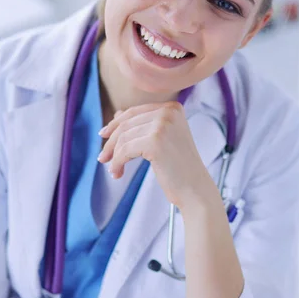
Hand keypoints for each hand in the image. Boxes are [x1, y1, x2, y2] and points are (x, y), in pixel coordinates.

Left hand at [97, 102, 212, 210]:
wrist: (195, 189)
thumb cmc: (180, 168)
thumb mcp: (161, 140)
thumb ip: (142, 124)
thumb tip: (117, 114)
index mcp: (172, 108)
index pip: (134, 112)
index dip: (115, 124)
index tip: (103, 135)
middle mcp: (168, 112)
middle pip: (126, 123)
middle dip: (111, 141)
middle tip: (103, 158)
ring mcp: (162, 125)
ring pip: (124, 137)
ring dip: (114, 155)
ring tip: (114, 170)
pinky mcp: (155, 142)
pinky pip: (124, 150)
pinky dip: (117, 163)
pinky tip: (117, 173)